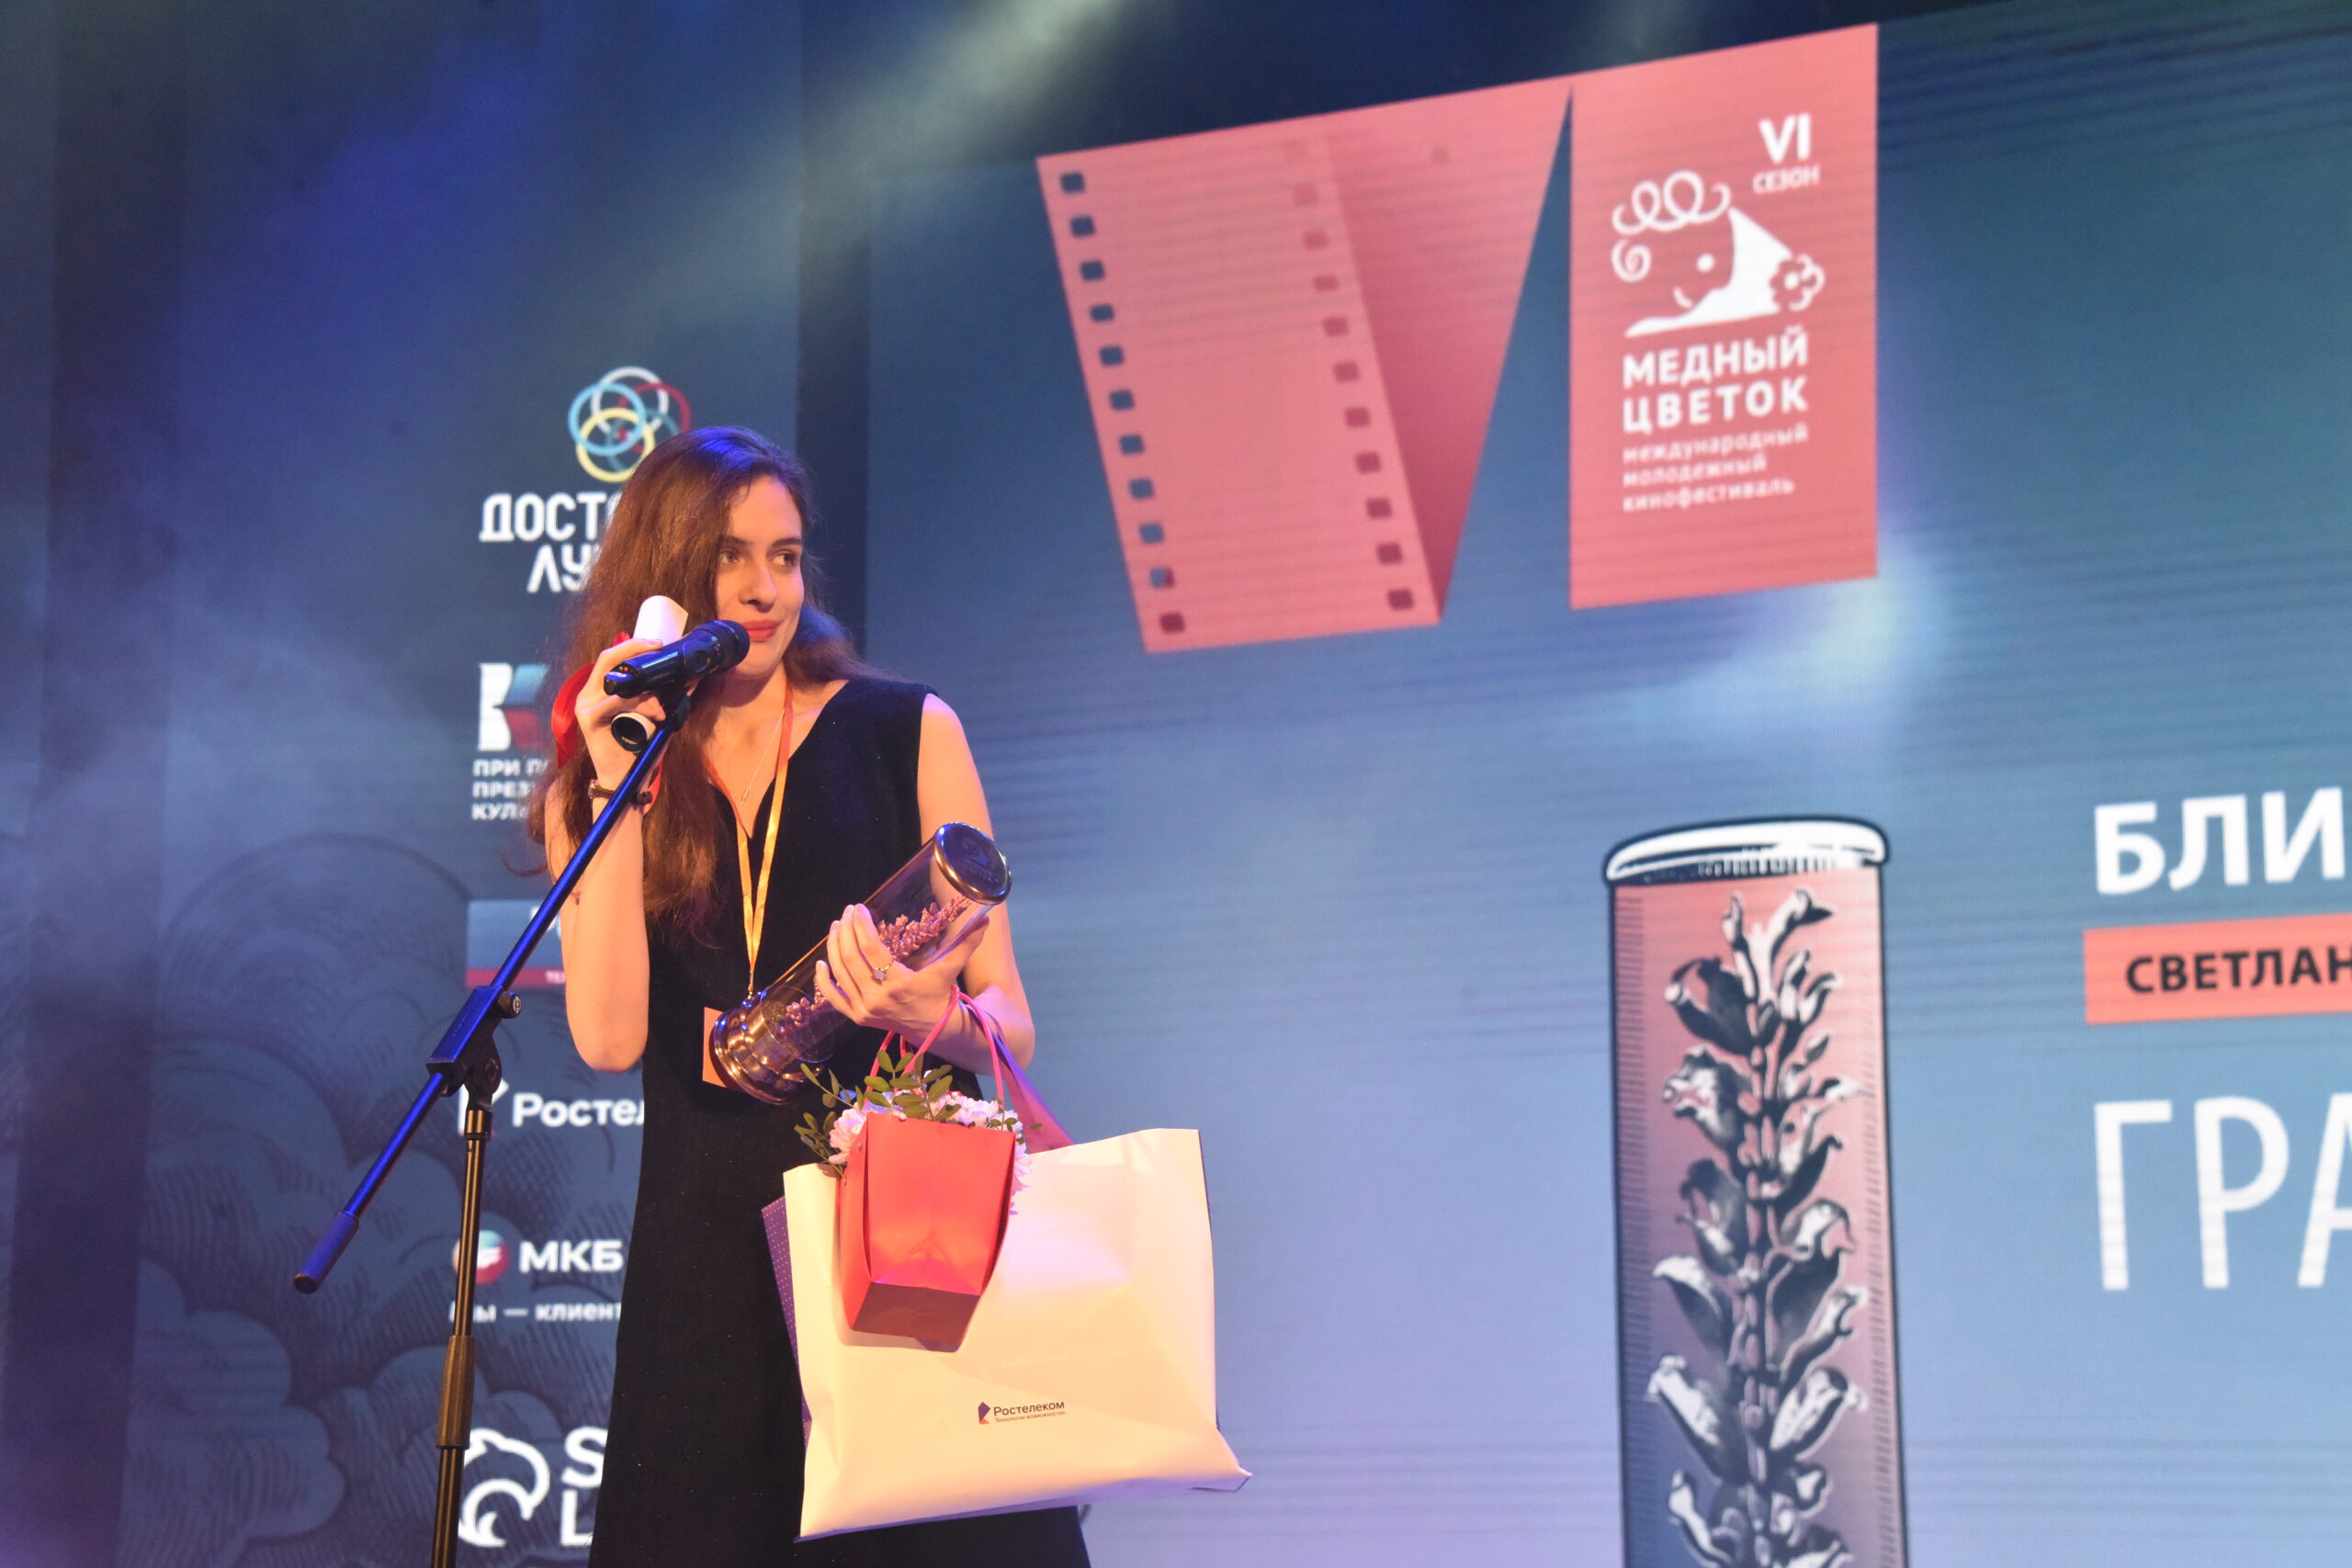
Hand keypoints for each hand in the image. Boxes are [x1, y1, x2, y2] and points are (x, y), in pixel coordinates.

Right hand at [576, 639, 665, 783]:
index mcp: (601, 691)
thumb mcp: (659, 715)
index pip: (613, 657)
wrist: (628, 779)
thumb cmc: (641, 748)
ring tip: (661, 710)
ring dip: (645, 692)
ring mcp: (585, 706)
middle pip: (608, 658)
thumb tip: (690, 676)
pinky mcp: (588, 719)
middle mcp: (589, 695)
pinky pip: (615, 701)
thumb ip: (669, 696)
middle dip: (635, 650)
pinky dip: (638, 705)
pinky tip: (654, 715)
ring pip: (616, 680)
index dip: (634, 645)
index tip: (659, 643)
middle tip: (659, 649)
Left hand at [814, 903, 989, 1039]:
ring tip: (836, 926)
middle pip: (850, 958)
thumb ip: (965, 943)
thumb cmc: (940, 995)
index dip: (861, 926)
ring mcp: (864, 1010)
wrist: (935, 1030)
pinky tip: (820, 963)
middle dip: (845, 931)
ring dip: (834, 947)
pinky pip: (834, 998)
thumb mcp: (950, 969)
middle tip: (847, 912)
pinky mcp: (857, 1017)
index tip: (859, 907)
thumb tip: (983, 919)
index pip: (871, 949)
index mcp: (899, 984)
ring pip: (839, 973)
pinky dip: (823, 981)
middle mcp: (878, 998)